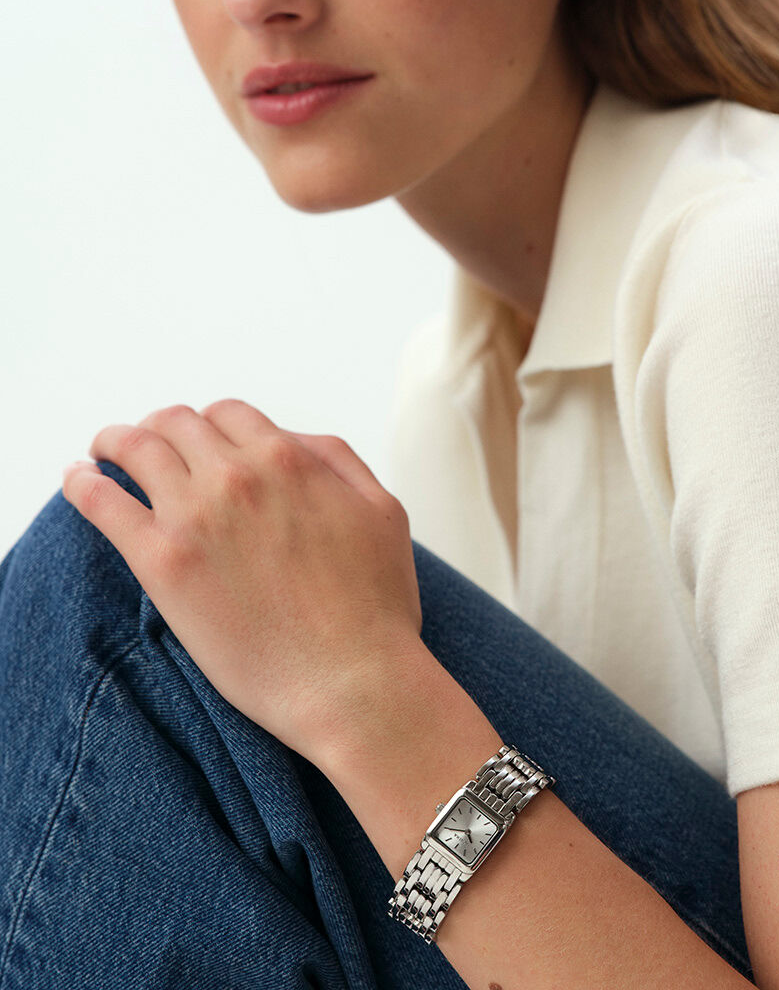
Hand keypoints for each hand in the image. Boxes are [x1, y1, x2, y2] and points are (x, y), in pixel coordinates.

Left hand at [61, 398, 424, 759]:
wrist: (353, 680)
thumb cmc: (377, 605)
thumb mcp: (383, 511)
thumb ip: (338, 462)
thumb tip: (291, 440)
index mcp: (289, 459)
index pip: (229, 414)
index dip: (212, 424)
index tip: (200, 442)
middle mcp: (236, 476)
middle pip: (176, 423)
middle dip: (162, 427)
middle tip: (150, 444)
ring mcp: (195, 517)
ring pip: (134, 448)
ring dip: (116, 440)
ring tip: (104, 450)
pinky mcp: (162, 564)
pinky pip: (101, 502)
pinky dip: (83, 481)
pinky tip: (79, 478)